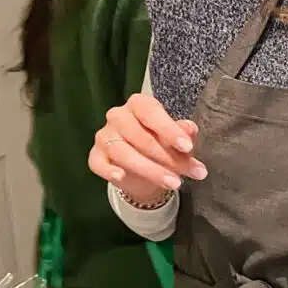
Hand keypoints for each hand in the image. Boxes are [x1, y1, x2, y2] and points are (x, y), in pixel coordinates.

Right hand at [89, 94, 207, 204]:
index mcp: (139, 104)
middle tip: (192, 172)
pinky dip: (109, 170)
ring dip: (150, 170)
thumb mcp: (177, 139)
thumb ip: (183, 133)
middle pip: (141, 136)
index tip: (188, 147)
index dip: (169, 130)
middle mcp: (118, 116)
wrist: (143, 171)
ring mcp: (104, 136)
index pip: (151, 112)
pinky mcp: (95, 156)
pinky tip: (121, 177)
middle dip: (169, 158)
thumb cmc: (162, 145)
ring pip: (123, 152)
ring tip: (174, 183)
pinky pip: (98, 164)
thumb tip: (190, 129)